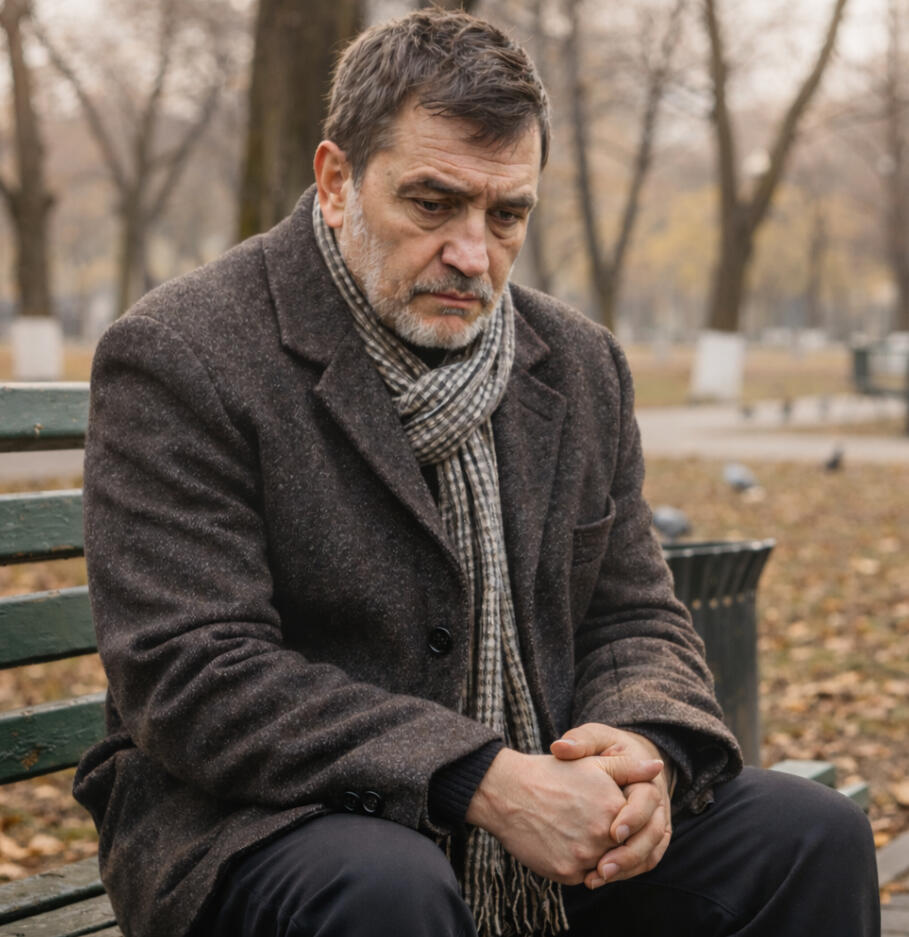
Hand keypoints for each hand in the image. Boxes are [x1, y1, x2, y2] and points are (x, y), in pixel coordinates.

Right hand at [465, 747, 662, 885]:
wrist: (506, 792)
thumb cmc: (550, 774)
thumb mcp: (592, 762)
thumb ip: (629, 768)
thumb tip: (658, 768)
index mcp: (613, 806)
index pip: (638, 826)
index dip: (626, 819)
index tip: (611, 814)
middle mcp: (602, 835)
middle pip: (623, 847)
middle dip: (612, 839)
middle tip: (591, 824)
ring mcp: (584, 856)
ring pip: (606, 865)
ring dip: (599, 854)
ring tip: (578, 832)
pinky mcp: (566, 873)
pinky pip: (584, 876)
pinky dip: (579, 865)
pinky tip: (564, 843)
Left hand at [551, 723, 673, 887]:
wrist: (620, 760)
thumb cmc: (604, 748)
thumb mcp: (594, 737)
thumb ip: (580, 741)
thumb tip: (560, 748)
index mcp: (648, 778)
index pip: (648, 801)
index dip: (632, 818)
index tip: (612, 832)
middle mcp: (657, 805)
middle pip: (652, 834)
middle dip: (629, 854)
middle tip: (602, 867)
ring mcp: (654, 825)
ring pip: (648, 854)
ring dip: (625, 869)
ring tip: (595, 878)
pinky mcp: (645, 841)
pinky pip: (640, 862)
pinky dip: (622, 873)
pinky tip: (595, 879)